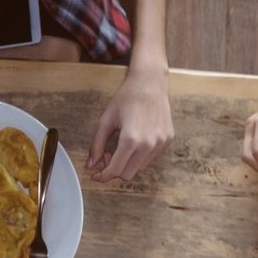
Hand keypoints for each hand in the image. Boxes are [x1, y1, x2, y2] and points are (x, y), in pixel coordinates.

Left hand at [87, 67, 173, 181]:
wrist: (150, 82)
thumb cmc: (127, 97)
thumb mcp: (106, 120)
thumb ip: (96, 145)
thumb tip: (90, 165)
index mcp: (131, 139)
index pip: (115, 170)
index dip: (103, 176)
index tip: (96, 175)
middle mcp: (148, 144)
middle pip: (128, 174)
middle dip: (115, 169)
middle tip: (108, 154)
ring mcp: (160, 143)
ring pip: (140, 167)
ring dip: (128, 162)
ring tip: (122, 145)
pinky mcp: (167, 139)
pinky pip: (151, 157)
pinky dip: (140, 155)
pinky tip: (135, 139)